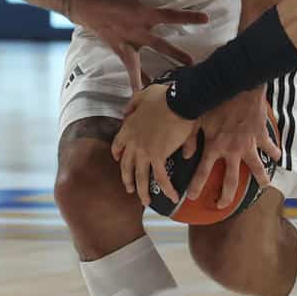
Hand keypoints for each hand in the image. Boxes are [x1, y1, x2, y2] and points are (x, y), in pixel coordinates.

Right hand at [68, 0, 207, 89]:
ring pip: (145, 62)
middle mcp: (137, 31)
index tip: (205, 19)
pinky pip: (129, 68)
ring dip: (157, 74)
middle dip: (176, 54)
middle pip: (161, 45)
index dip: (188, 17)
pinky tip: (139, 96)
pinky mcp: (119, 50)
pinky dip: (135, 81)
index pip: (170, 16)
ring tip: (167, 87)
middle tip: (192, 64)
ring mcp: (128, 43)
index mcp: (143, 14)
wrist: (85, 5)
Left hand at [113, 83, 198, 201]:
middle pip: (126, 166)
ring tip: (145, 201)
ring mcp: (144, 151)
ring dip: (143, 191)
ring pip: (140, 177)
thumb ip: (134, 103)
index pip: (117, 146)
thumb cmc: (166, 96)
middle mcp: (133, 142)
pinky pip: (161, 177)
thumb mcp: (144, 94)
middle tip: (130, 189)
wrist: (179, 101)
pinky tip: (173, 196)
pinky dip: (166, 188)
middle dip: (127, 180)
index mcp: (128, 128)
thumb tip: (127, 112)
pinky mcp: (158, 156)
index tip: (119, 161)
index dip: (118, 155)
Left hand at [182, 87, 280, 208]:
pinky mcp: (260, 134)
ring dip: (260, 178)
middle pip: (230, 180)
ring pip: (256, 168)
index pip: (202, 172)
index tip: (193, 197)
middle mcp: (231, 151)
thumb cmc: (214, 99)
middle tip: (223, 205)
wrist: (237, 86)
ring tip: (264, 186)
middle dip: (226, 195)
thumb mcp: (196, 118)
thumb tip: (184, 155)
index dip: (197, 186)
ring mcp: (248, 144)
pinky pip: (269, 146)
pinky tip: (278, 157)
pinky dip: (274, 152)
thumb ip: (189, 138)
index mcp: (214, 146)